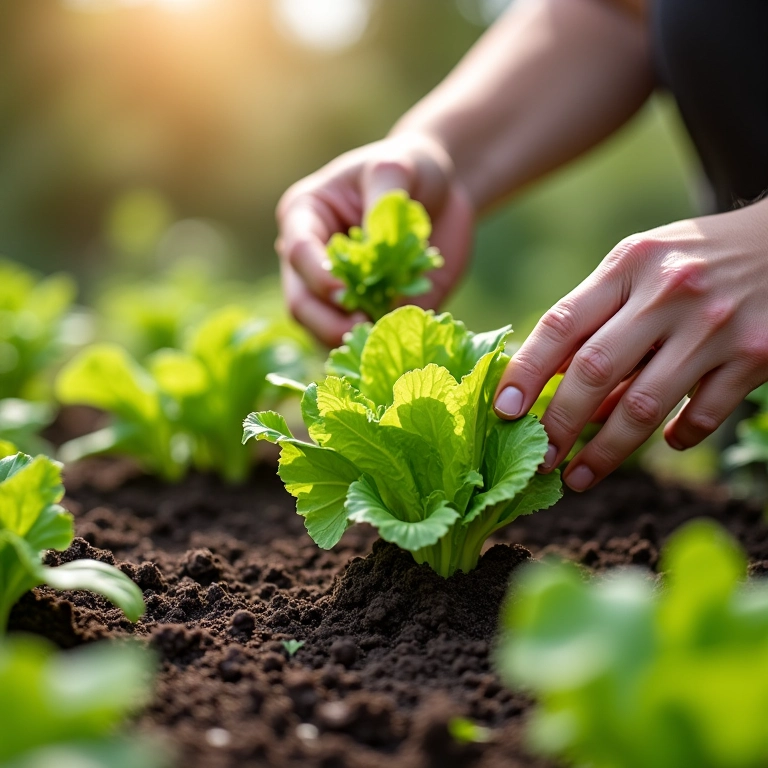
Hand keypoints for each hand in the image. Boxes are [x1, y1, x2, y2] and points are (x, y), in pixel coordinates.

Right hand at [276, 133, 473, 345]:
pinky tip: (399, 343)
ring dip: (350, 341)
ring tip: (382, 339)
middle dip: (327, 321)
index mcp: (305, 218)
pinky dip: (377, 347)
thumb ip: (383, 201)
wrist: (442, 194)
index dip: (317, 275)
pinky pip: (361, 341)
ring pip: (324, 332)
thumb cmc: (410, 169)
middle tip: (361, 327)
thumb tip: (374, 253)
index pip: (299, 252)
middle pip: (301, 303)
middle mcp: (310, 262)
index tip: (343, 290)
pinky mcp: (366, 314)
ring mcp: (335, 294)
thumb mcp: (397, 167)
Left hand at [493, 201, 767, 490]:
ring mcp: (715, 326)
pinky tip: (665, 442)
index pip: (561, 324)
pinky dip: (679, 437)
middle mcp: (668, 292)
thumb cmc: (691, 261)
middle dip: (559, 423)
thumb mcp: (637, 269)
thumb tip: (551, 388)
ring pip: (645, 404)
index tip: (503, 411)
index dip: (525, 372)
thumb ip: (596, 319)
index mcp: (628, 265)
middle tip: (540, 458)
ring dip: (606, 450)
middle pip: (595, 370)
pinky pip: (703, 415)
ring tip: (578, 476)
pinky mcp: (756, 355)